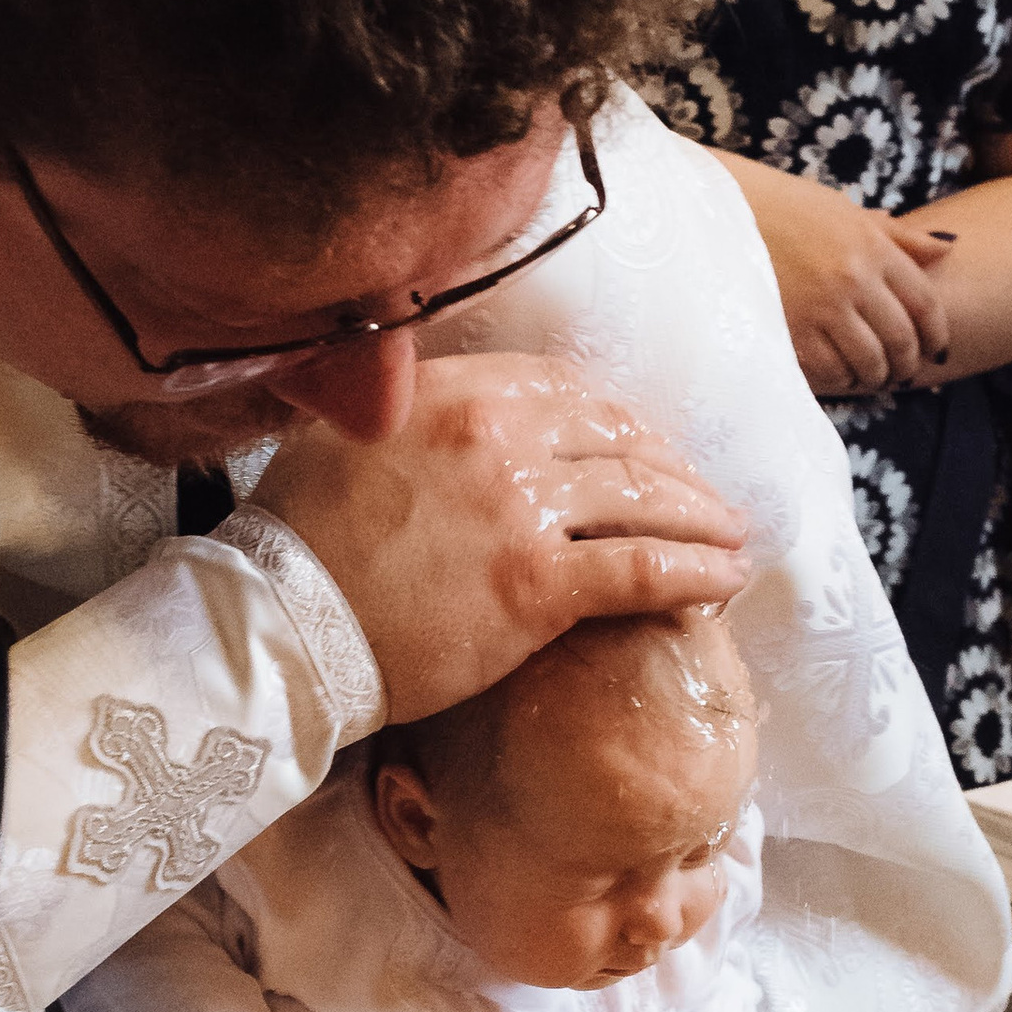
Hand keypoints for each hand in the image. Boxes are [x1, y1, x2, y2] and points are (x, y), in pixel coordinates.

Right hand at [256, 356, 748, 726]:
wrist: (279, 625)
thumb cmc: (295, 545)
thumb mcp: (343, 439)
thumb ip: (406, 416)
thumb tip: (431, 415)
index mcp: (451, 387)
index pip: (566, 387)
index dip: (616, 420)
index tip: (639, 447)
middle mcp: (497, 431)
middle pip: (618, 437)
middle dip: (670, 468)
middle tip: (701, 497)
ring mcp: (524, 506)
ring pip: (645, 498)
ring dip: (701, 517)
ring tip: (732, 537)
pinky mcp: (540, 584)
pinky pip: (645, 568)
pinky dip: (697, 572)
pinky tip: (726, 580)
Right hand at [725, 160, 950, 395]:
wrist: (719, 214)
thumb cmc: (783, 209)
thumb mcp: (843, 210)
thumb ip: (895, 236)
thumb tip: (945, 249)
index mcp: (871, 245)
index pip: (924, 302)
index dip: (935, 334)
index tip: (935, 349)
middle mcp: (853, 277)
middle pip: (901, 338)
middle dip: (907, 363)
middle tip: (903, 372)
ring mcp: (822, 307)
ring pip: (869, 362)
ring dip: (876, 377)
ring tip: (871, 377)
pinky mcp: (792, 331)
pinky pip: (831, 371)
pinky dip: (841, 379)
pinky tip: (839, 374)